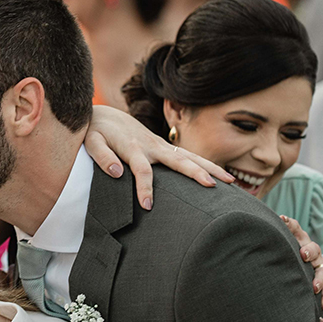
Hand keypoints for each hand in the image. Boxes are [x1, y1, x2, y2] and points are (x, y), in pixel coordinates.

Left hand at [85, 104, 232, 209]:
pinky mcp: (165, 148)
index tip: (147, 206)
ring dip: (210, 167)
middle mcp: (151, 146)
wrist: (105, 115)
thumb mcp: (91, 142)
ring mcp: (161, 146)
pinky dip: (206, 166)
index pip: (142, 170)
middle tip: (211, 187)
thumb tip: (117, 172)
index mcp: (132, 148)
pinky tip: (221, 177)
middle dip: (195, 173)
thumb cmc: (96, 131)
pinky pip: (189, 157)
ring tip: (230, 181)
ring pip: (190, 157)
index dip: (144, 188)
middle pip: (177, 160)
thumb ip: (102, 157)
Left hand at [281, 215, 322, 310]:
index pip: (295, 228)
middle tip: (304, 255)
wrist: (295, 267)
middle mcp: (311, 250)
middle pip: (313, 248)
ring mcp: (319, 265)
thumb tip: (271, 221)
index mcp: (299, 239)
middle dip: (310, 251)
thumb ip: (273, 235)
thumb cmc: (282, 253)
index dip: (289, 224)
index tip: (282, 220)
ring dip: (320, 279)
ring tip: (314, 288)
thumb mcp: (277, 244)